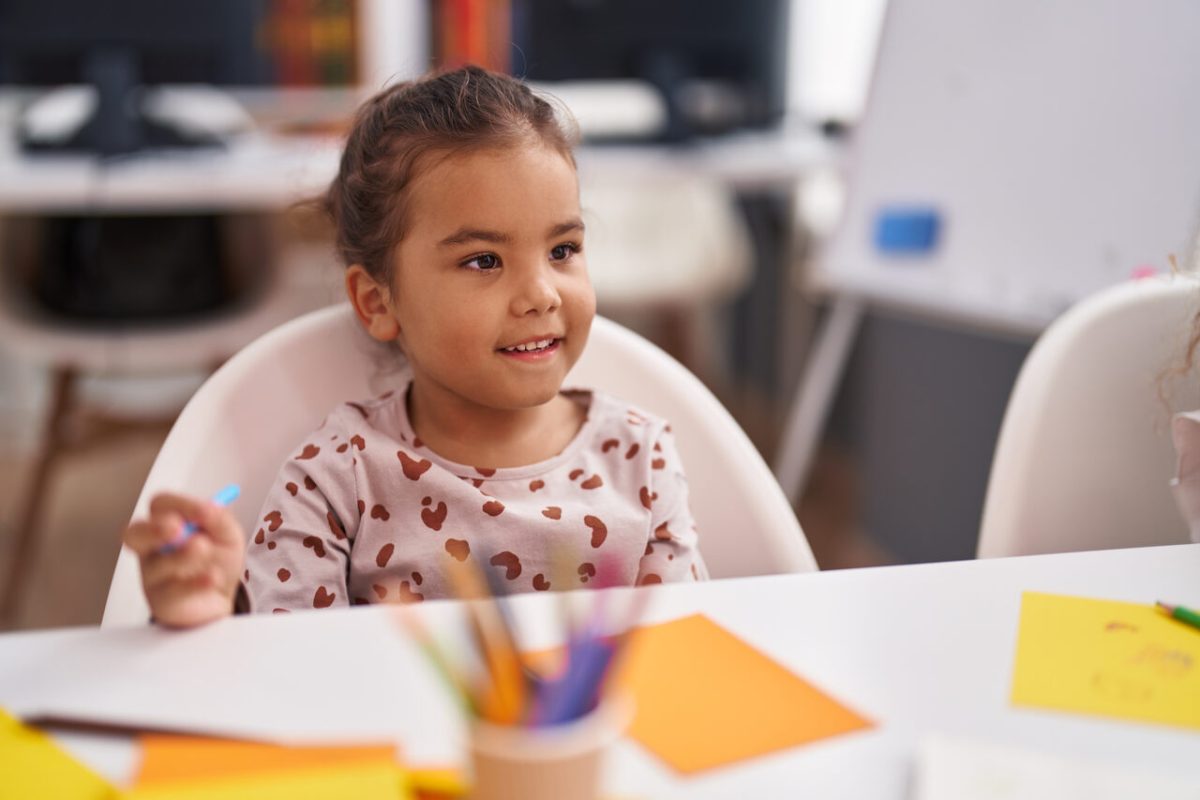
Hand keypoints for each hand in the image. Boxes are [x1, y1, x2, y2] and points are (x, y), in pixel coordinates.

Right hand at [123, 492, 244, 627]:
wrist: (221, 599)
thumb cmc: (217, 560)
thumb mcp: (227, 535)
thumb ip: (220, 519)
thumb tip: (209, 508)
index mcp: (165, 525)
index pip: (160, 506)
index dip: (179, 505)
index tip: (203, 511)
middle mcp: (152, 549)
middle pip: (135, 533)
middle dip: (154, 529)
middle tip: (177, 528)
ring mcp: (153, 576)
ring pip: (157, 564)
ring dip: (183, 556)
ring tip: (205, 550)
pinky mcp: (163, 601)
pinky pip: (173, 591)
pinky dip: (196, 583)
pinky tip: (213, 577)